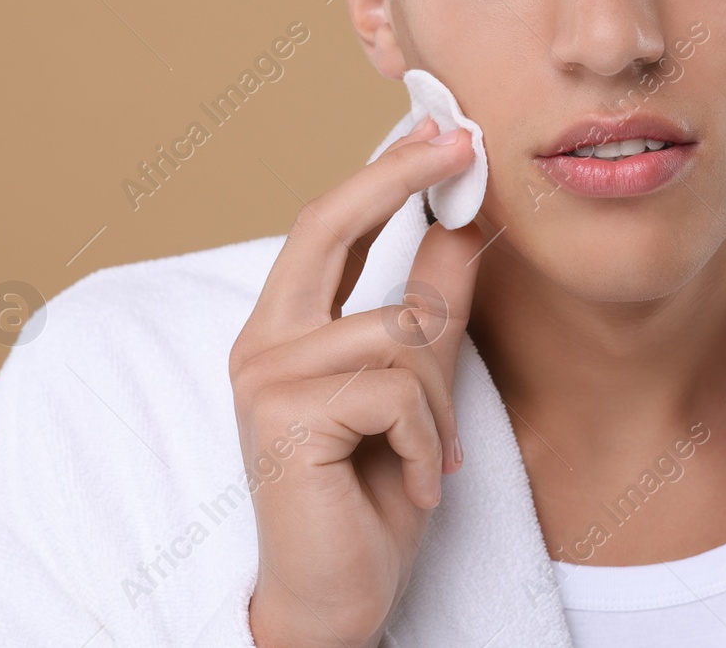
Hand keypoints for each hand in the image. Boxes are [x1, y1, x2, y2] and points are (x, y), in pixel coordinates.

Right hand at [230, 116, 483, 647]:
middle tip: (458, 139)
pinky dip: (428, 441)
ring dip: (437, 399)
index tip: (439, 127)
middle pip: (325, 224)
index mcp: (286, 327)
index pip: (328, 225)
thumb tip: (463, 224)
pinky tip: (413, 483)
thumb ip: (431, 305)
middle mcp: (262, 342)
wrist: (340, 597)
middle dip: (397, 175)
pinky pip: (399, 391)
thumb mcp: (416, 385)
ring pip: (400, 330)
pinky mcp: (285, 418)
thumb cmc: (371, 494)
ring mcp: (265, 377)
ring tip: (426, 453)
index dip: (384, 171)